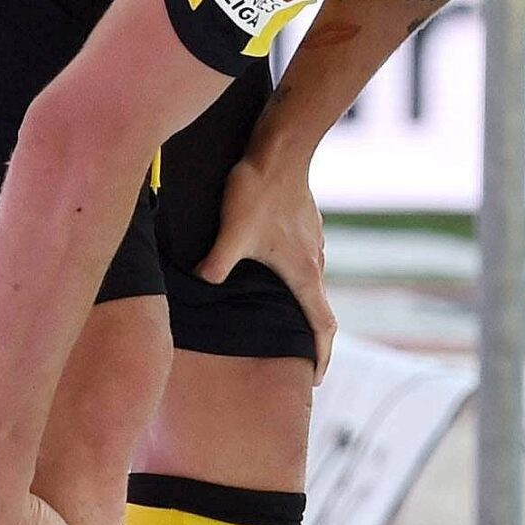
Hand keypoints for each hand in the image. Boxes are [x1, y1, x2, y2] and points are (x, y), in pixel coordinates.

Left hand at [197, 155, 337, 379]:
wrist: (280, 147)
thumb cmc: (258, 190)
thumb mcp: (232, 231)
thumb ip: (217, 262)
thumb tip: (202, 282)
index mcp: (303, 273)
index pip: (322, 326)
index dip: (321, 356)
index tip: (315, 377)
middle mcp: (314, 261)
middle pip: (318, 309)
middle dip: (309, 337)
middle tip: (294, 359)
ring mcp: (312, 242)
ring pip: (309, 283)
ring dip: (299, 305)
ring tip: (280, 320)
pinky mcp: (304, 225)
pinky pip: (302, 261)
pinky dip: (293, 278)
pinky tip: (270, 273)